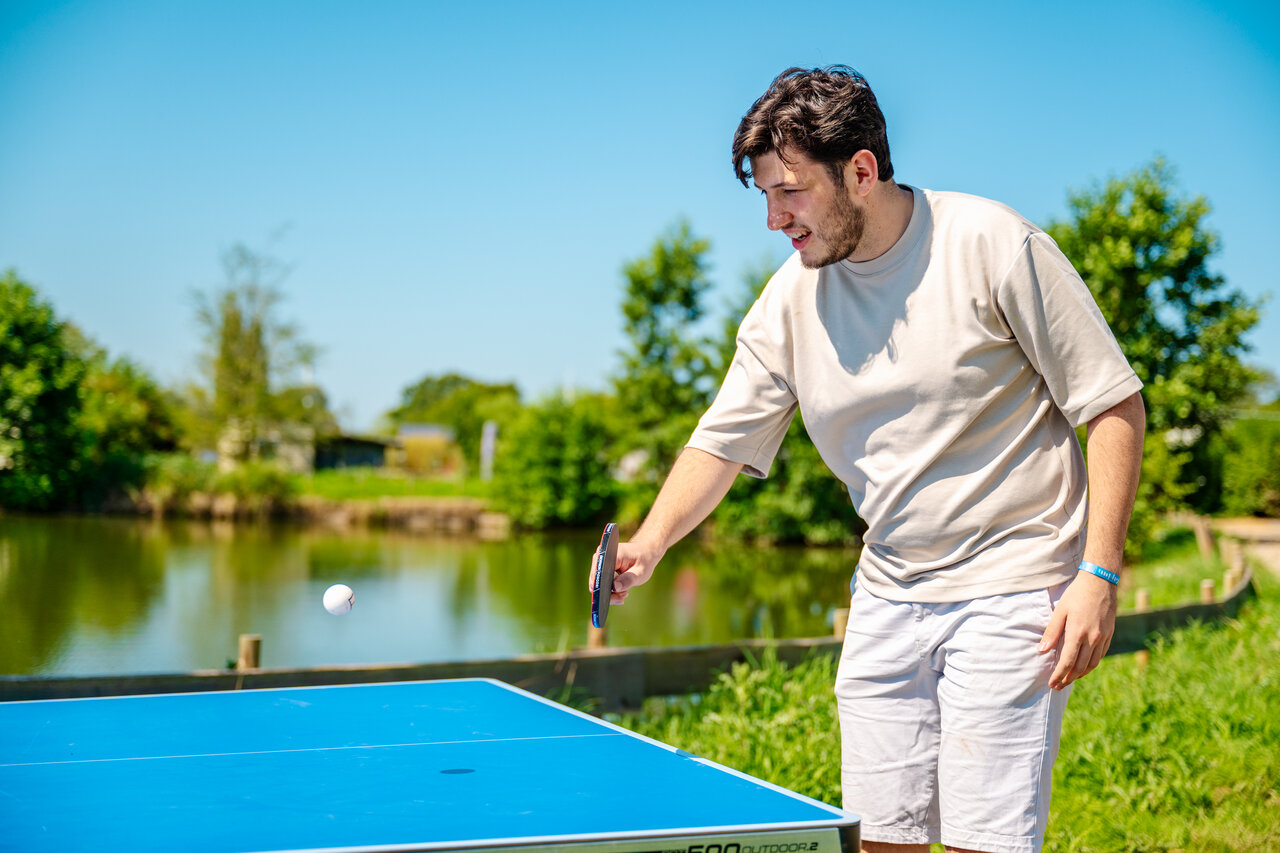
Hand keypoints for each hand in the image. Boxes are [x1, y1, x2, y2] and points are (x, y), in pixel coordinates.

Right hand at [587, 539, 663, 604]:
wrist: (645, 551)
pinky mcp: (601, 565)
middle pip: (596, 582)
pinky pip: (600, 581)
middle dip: (609, 594)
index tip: (618, 598)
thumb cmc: (644, 560)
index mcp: (609, 555)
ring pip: (598, 584)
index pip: (598, 576)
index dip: (604, 590)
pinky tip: (621, 590)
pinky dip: (610, 588)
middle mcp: (600, 556)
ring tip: (624, 593)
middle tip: (622, 597)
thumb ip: (628, 579)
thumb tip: (615, 587)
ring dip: (610, 592)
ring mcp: (599, 561)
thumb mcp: (641, 572)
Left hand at [1038, 571, 1117, 689]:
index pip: (1067, 662)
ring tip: (1069, 680)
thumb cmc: (1077, 595)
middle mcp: (1093, 639)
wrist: (1100, 583)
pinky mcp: (1109, 635)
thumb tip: (1042, 650)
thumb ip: (1052, 632)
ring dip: (1080, 675)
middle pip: (1080, 667)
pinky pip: (1100, 656)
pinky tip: (1084, 668)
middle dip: (1068, 679)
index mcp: (1078, 633)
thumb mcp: (1060, 611)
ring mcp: (1103, 638)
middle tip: (1058, 686)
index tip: (1052, 684)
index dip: (1059, 675)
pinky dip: (1091, 665)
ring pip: (1092, 664)